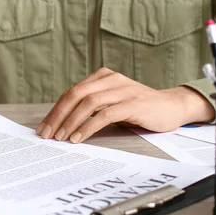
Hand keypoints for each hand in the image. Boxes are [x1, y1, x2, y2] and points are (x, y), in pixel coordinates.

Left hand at [36, 68, 214, 143]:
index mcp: (102, 77)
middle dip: (58, 116)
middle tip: (47, 134)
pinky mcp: (133, 104)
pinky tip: (79, 138)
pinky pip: (105, 114)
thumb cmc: (139, 108)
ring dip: (71, 122)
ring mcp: (122, 90)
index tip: (44, 128)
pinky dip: (88, 127)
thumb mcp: (112, 102)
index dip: (55, 110)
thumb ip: (93, 106)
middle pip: (75, 95)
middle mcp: (110, 79)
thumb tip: (63, 123)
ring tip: (61, 138)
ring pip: (88, 103)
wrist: (171, 107)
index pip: (72, 92)